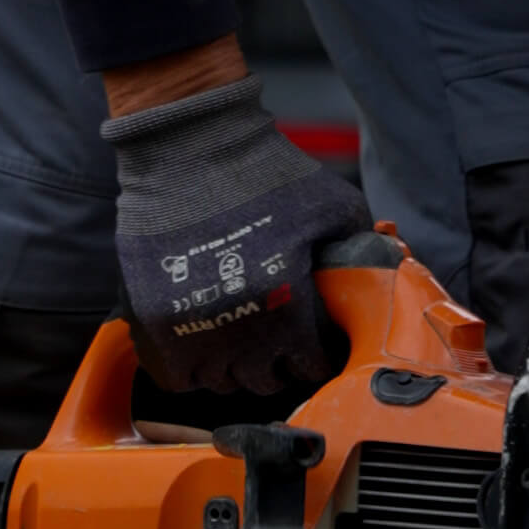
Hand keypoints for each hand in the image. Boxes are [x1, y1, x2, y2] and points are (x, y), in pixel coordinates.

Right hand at [104, 74, 372, 393]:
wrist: (190, 146)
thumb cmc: (264, 171)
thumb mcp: (334, 204)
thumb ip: (360, 246)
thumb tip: (379, 274)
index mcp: (285, 305)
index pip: (308, 366)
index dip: (316, 358)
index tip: (314, 348)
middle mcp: (236, 328)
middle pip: (263, 381)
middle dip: (277, 366)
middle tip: (279, 346)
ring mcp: (189, 328)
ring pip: (218, 382)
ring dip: (234, 368)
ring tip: (242, 343)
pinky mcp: (150, 318)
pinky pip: (173, 375)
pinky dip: (189, 369)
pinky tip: (204, 347)